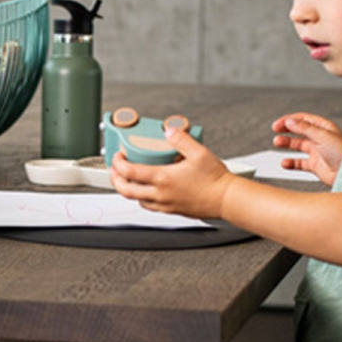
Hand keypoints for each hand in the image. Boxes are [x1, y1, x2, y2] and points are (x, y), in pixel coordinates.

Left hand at [109, 123, 233, 218]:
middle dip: (115, 179)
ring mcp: (166, 205)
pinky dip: (143, 198)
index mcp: (163, 178)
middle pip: (126, 191)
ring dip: (129, 190)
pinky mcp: (173, 211)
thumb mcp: (199, 152)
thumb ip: (181, 139)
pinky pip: (150, 207)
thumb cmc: (215, 180)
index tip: (118, 156)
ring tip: (129, 180)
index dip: (117, 163)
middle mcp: (161, 194)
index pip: (129, 172)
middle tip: (115, 170)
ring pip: (137, 200)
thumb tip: (168, 131)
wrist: (227, 199)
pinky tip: (149, 191)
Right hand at [271, 113, 341, 185]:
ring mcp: (317, 152)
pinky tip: (285, 162)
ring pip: (298, 145)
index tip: (279, 124)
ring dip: (287, 144)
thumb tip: (290, 121)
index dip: (290, 120)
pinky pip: (300, 162)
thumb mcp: (322, 136)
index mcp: (324, 128)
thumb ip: (304, 128)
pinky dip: (291, 162)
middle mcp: (320, 139)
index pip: (304, 120)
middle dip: (286, 130)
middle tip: (275, 131)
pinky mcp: (315, 165)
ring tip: (277, 142)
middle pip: (299, 131)